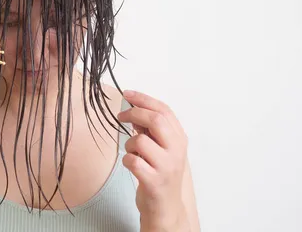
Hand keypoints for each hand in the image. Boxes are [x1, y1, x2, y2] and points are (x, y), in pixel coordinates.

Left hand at [118, 90, 188, 231]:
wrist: (166, 208)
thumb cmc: (160, 175)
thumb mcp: (161, 149)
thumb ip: (151, 130)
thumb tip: (134, 111)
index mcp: (180, 139)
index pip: (164, 110)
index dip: (144, 99)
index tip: (128, 94)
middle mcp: (176, 151)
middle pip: (155, 120)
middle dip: (134, 114)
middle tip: (121, 117)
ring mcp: (167, 166)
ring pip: (140, 141)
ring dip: (129, 144)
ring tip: (133, 153)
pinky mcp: (154, 181)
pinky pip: (132, 160)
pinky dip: (127, 160)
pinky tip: (132, 165)